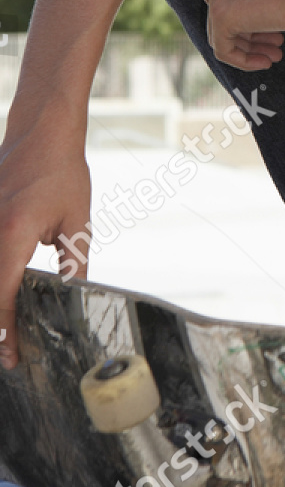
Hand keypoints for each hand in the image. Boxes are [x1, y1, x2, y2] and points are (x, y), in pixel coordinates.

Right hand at [0, 126, 93, 368]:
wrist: (40, 131)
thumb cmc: (61, 171)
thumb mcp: (76, 221)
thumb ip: (73, 263)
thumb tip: (75, 299)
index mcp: (11, 235)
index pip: (1, 296)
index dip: (5, 331)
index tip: (12, 355)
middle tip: (8, 352)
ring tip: (6, 327)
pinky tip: (5, 294)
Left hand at [193, 0, 284, 69]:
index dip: (241, 6)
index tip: (271, 19)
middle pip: (216, 10)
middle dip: (242, 28)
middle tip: (273, 39)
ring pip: (220, 32)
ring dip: (246, 47)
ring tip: (273, 52)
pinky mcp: (224, 15)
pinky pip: (223, 48)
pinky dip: (242, 58)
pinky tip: (266, 61)